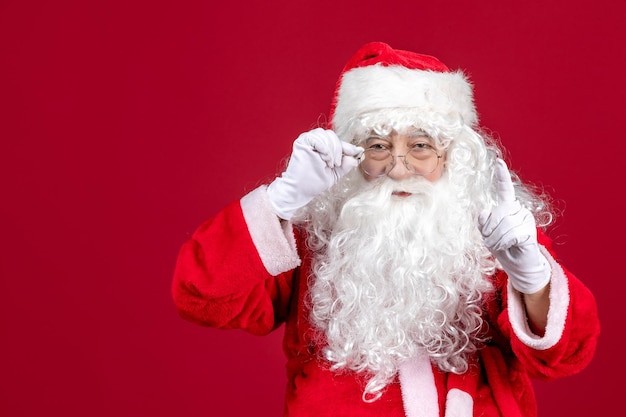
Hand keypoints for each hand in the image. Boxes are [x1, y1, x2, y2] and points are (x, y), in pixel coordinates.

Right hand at [267, 128, 362, 219]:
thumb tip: (357, 156)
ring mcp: (308, 141)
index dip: (348, 147)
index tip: (358, 151)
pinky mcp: (301, 142)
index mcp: (323, 148)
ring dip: (332, 149)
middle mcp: (315, 142)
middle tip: (337, 164)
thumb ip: (345, 165)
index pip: (338, 142)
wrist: (300, 190)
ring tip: (329, 163)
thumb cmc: (314, 183)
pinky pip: (316, 137)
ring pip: (326, 135)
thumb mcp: (335, 174)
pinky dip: (324, 147)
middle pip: (333, 136)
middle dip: (339, 149)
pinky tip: (324, 158)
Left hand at [478, 159, 549, 293]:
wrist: (520, 267)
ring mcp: (527, 220)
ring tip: (501, 245)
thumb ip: (484, 223)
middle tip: (492, 242)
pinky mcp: (530, 232)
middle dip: (489, 231)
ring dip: (496, 239)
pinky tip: (510, 247)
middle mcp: (520, 210)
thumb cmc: (504, 249)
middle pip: (497, 213)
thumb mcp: (488, 235)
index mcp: (508, 208)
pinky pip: (510, 234)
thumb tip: (484, 211)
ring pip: (503, 225)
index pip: (505, 189)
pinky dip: (504, 243)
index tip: (498, 162)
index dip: (502, 176)